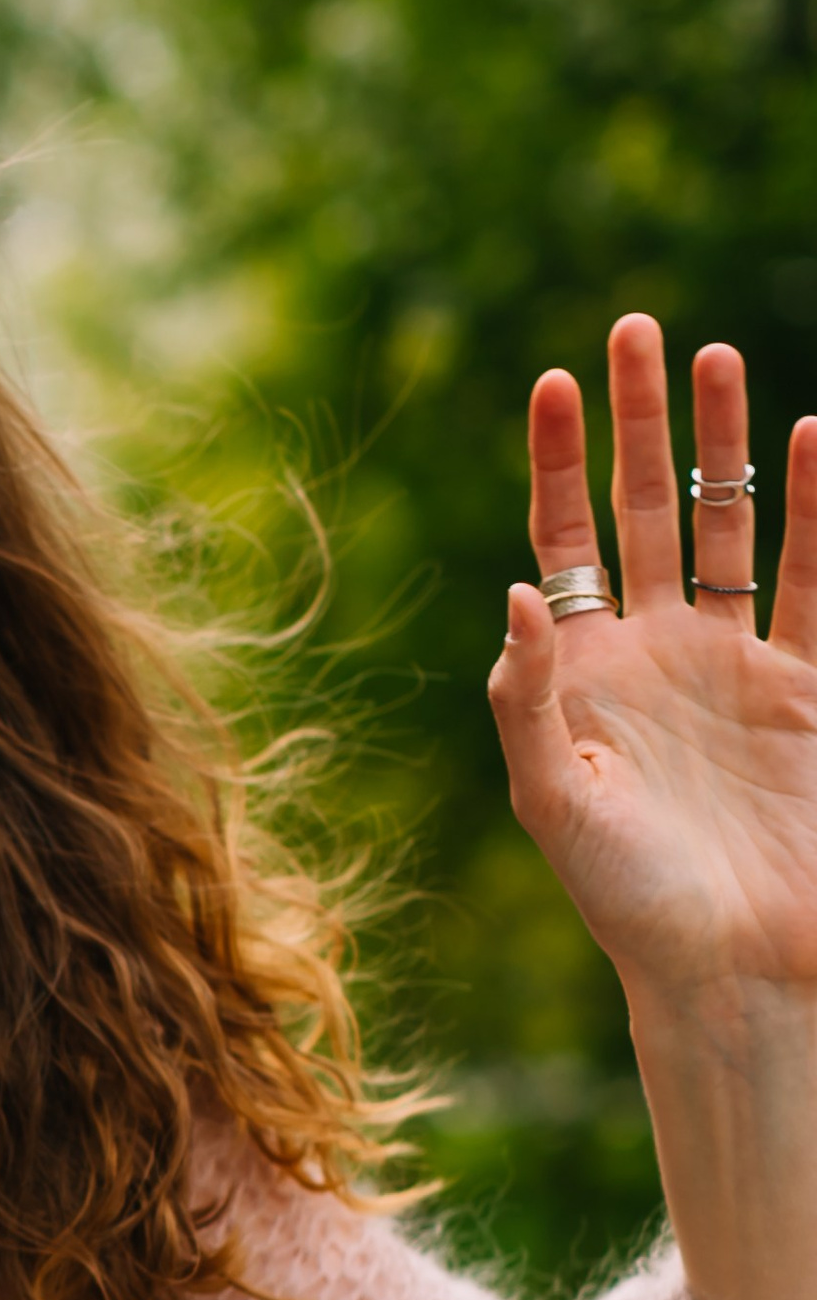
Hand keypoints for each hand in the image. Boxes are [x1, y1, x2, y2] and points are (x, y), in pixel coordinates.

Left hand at [490, 316, 816, 1299]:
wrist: (735, 972)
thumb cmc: (629, 903)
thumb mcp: (552, 803)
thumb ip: (527, 698)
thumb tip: (513, 589)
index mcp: (581, 677)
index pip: (562, 542)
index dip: (558, 463)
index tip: (552, 381)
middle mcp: (654, 657)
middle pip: (642, 511)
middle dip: (640, 422)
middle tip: (635, 327)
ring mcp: (733, 667)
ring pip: (727, 527)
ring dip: (723, 445)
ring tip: (720, 356)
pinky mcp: (805, 690)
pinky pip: (816, 580)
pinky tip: (813, 438)